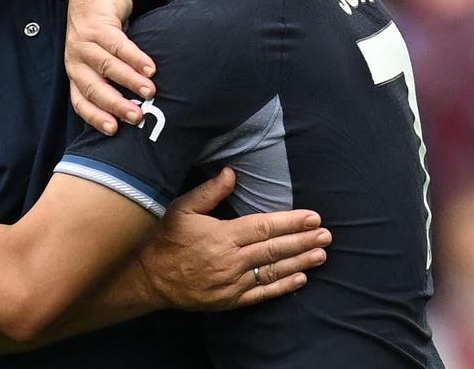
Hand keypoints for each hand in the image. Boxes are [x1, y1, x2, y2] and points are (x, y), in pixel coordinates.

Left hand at [65, 0, 155, 134]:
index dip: (95, 116)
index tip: (114, 130)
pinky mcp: (97, 25)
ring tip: (150, 91)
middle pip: (94, 87)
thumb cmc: (101, 32)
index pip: (81, 101)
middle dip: (116, 104)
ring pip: (106, 66)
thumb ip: (110, 79)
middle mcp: (76, 60)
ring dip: (129, 80)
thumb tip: (136, 109)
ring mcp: (84, 41)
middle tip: (137, 117)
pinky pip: (117, 45)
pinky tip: (150, 67)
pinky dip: (134, 57)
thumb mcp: (99, 58)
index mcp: (76, 73)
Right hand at [136, 168, 329, 310]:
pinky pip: (262, 294)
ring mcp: (231, 283)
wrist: (147, 277)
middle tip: (326, 235)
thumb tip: (232, 173)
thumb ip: (209, 192)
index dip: (291, 222)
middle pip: (274, 249)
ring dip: (300, 262)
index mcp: (222, 236)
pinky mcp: (229, 300)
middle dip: (303, 241)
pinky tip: (300, 278)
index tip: (313, 217)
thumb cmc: (164, 238)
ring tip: (321, 254)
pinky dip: (283, 287)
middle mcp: (230, 261)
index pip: (264, 226)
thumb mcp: (181, 208)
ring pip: (273, 272)